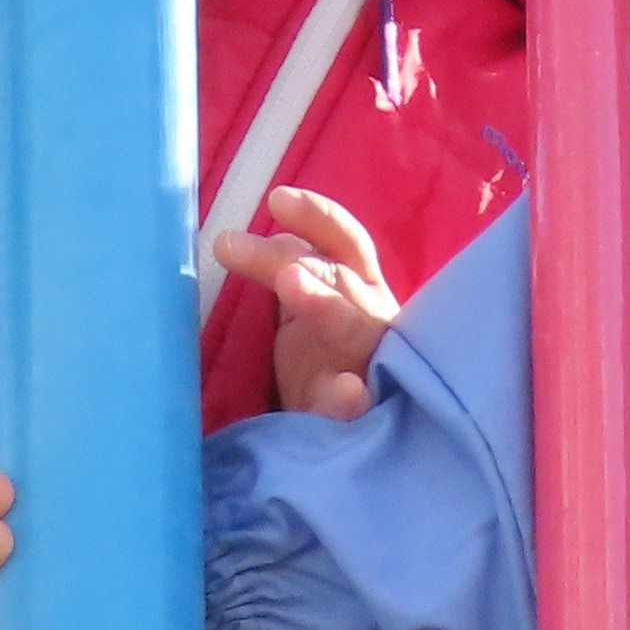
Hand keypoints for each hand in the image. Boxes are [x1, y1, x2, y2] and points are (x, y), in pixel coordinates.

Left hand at [211, 188, 404, 419]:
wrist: (346, 431)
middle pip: (338, 281)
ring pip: (351, 328)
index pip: (343, 242)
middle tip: (268, 256)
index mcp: (358, 287)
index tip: (278, 199)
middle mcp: (370, 317)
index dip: (317, 218)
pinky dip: (350, 398)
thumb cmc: (326, 358)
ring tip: (290, 282)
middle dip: (304, 264)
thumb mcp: (309, 306)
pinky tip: (348, 393)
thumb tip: (259, 235)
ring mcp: (369, 365)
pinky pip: (356, 405)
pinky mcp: (360, 413)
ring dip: (324, 304)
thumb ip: (293, 268)